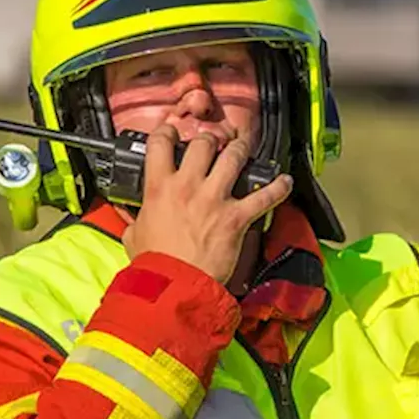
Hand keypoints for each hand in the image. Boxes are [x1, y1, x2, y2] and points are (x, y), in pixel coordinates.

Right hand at [121, 125, 292, 282]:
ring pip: (234, 157)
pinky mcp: (236, 217)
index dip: (168, 132)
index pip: (161, 144)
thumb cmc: (155, 265)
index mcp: (159, 188)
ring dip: (241, 149)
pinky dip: (279, 187)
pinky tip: (285, 181)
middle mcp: (187, 186)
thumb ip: (136, 221)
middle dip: (212, 138)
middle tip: (216, 140)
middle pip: (204, 143)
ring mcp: (214, 199)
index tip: (174, 132)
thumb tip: (133, 221)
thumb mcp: (134, 236)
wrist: (175, 287)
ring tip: (244, 147)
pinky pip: (264, 196)